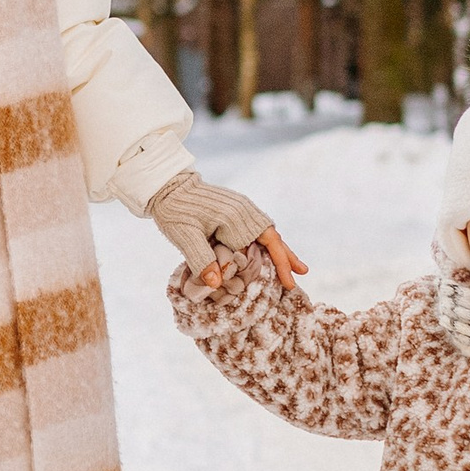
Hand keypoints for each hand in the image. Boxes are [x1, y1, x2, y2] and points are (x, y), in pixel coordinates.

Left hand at [147, 169, 308, 293]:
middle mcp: (244, 212)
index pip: (253, 250)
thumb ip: (201, 260)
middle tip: (302, 274)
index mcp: (234, 218)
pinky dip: (269, 242)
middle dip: (285, 258)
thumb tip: (216, 284)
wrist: (167, 186)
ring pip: (268, 234)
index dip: (257, 268)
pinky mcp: (237, 210)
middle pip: (272, 239)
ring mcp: (243, 209)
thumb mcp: (184, 237)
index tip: (267, 282)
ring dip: (281, 251)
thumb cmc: (175, 211)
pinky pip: (259, 229)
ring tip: (297, 267)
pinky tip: (273, 251)